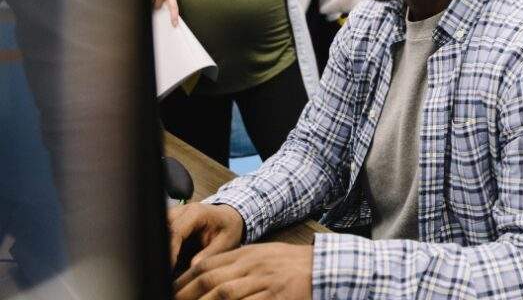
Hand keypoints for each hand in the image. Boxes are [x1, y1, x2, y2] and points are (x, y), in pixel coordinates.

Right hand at [168, 203, 245, 270]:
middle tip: (168, 270)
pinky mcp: (170, 223)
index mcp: (196, 212)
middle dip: (162, 251)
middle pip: (161, 231)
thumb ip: (209, 254)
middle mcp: (182, 211)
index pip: (175, 232)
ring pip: (158, 233)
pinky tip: (173, 262)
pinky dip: (165, 249)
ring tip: (172, 267)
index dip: (170, 252)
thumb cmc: (229, 229)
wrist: (229, 219)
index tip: (169, 269)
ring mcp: (174, 215)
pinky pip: (161, 236)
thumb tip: (192, 268)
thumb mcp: (225, 243)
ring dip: (163, 250)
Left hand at [174, 242, 312, 299]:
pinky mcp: (275, 297)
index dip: (184, 279)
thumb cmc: (291, 265)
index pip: (207, 265)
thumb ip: (236, 263)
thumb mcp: (262, 255)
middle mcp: (252, 266)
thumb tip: (204, 272)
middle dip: (186, 294)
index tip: (170, 290)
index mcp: (247, 254)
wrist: (323, 268)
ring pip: (225, 294)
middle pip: (211, 279)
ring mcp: (263, 282)